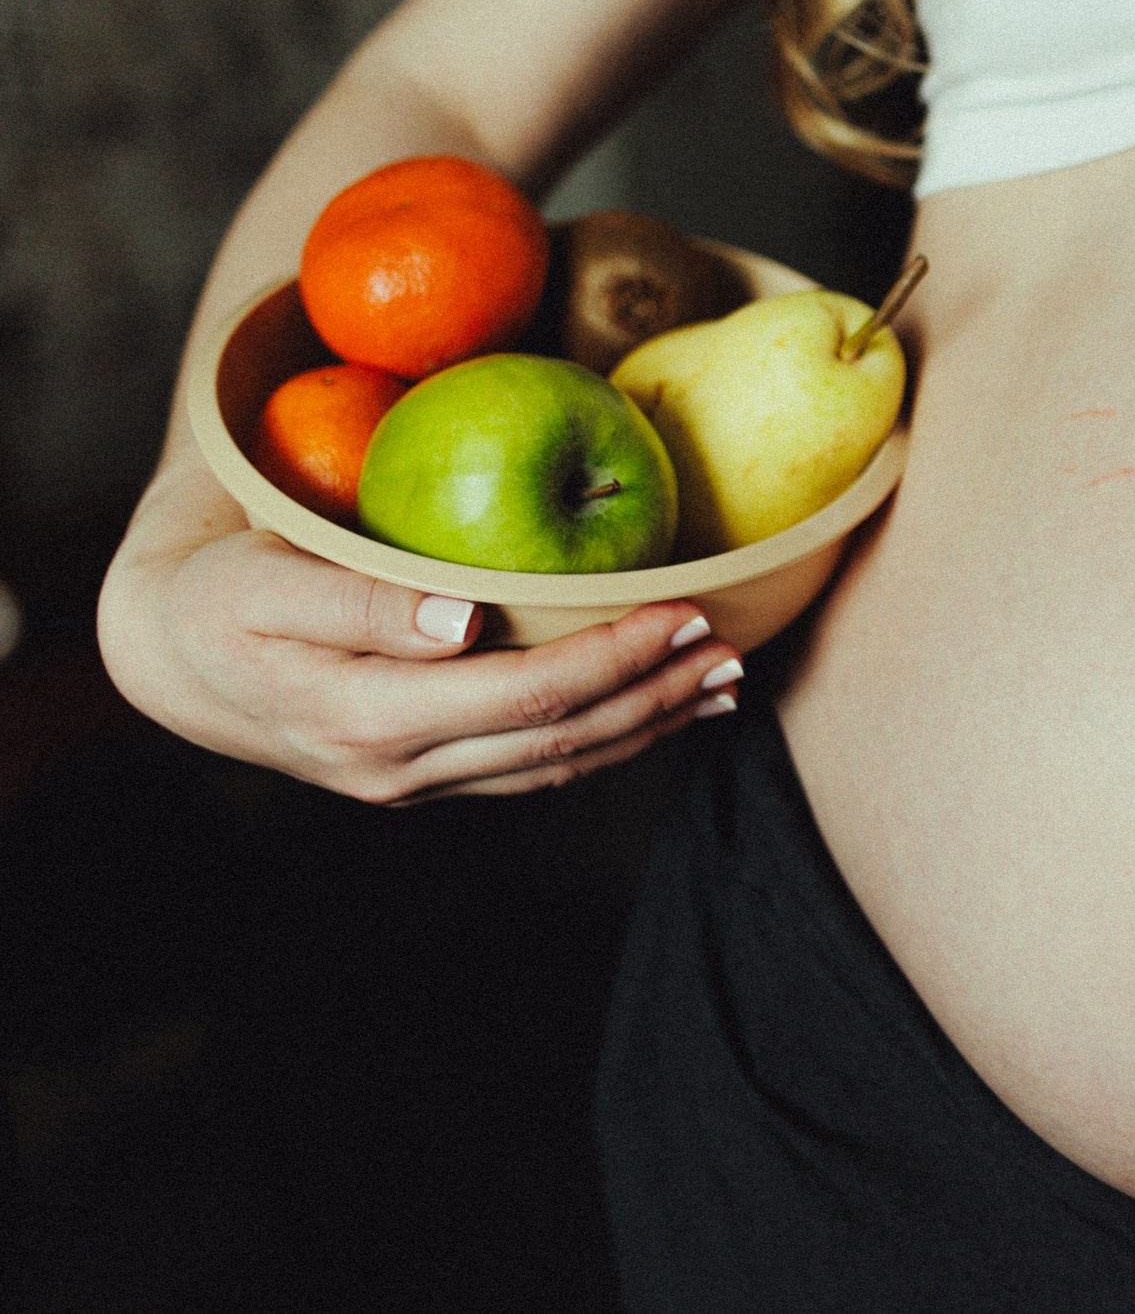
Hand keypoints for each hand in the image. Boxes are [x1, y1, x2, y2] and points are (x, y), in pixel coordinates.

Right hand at [98, 464, 743, 804]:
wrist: (172, 656)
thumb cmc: (220, 594)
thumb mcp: (266, 579)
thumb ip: (361, 601)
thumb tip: (464, 620)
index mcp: (369, 720)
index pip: (527, 697)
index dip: (616, 660)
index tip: (687, 613)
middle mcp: (401, 769)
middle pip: (561, 739)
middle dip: (656, 695)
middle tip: (733, 650)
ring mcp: (417, 783)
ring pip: (559, 765)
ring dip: (649, 726)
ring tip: (724, 684)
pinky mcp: (428, 776)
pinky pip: (536, 768)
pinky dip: (608, 739)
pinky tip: (657, 710)